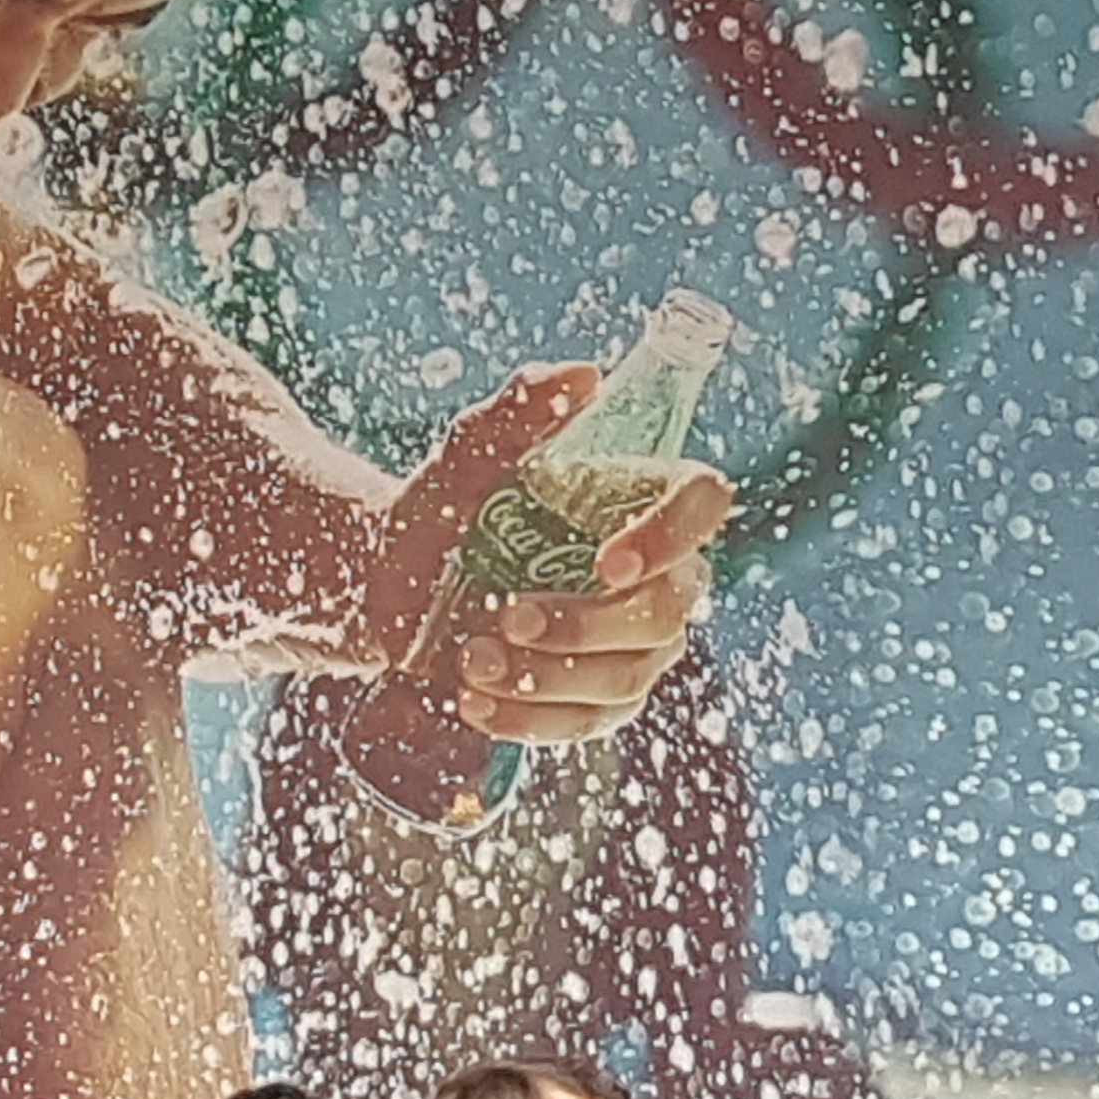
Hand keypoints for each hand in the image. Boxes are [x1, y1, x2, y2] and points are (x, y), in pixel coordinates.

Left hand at [357, 364, 737, 747]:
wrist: (395, 587)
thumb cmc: (443, 511)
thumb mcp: (464, 458)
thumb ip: (516, 411)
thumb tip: (582, 375)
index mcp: (637, 498)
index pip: (703, 503)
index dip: (672, 535)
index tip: (607, 562)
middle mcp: (656, 571)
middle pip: (670, 609)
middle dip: (587, 624)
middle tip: (506, 615)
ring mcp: (634, 642)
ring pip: (628, 677)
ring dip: (548, 676)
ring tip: (471, 659)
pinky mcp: (600, 698)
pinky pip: (588, 724)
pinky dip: (530, 719)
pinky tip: (474, 701)